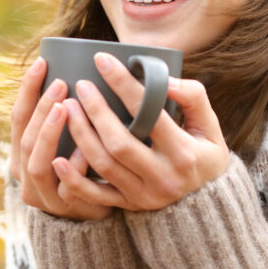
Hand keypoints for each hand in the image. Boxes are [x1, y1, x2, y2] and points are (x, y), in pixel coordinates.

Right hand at [9, 57, 111, 220]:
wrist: (92, 212)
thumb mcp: (64, 140)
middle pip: (25, 138)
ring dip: (50, 134)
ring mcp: (44, 194)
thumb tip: (73, 68)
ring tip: (66, 109)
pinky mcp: (66, 208)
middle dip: (42, 109)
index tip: (42, 63)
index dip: (28, 90)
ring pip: (38, 164)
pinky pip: (67, 188)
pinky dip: (74, 166)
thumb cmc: (80, 166)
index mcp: (21, 153)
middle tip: (61, 83)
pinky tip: (84, 150)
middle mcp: (25, 174)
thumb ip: (63, 115)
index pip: (18, 117)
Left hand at [50, 52, 229, 211]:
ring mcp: (144, 195)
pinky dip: (74, 180)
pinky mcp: (130, 207)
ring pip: (103, 165)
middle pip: (119, 142)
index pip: (149, 114)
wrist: (208, 207)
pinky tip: (57, 159)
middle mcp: (163, 177)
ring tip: (66, 108)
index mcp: (184, 153)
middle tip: (80, 85)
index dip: (123, 85)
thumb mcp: (210, 127)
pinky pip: (96, 197)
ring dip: (81, 135)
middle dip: (95, 111)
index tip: (102, 60)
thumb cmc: (206, 156)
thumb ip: (193, 98)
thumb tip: (164, 79)